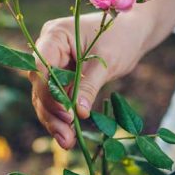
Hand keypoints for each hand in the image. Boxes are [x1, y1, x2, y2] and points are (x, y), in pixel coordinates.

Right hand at [30, 12, 148, 148]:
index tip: (66, 113)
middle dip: (52, 113)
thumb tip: (78, 112)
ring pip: (46, 97)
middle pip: (41, 85)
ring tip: (67, 143)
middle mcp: (48, 49)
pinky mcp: (61, 77)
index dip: (49, 92)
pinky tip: (68, 136)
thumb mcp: (107, 60)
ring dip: (55, 121)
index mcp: (55, 35)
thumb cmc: (122, 37)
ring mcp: (53, 64)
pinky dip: (62, 117)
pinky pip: (57, 99)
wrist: (133, 32)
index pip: (41, 66)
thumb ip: (89, 85)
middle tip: (66, 137)